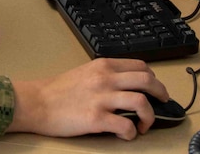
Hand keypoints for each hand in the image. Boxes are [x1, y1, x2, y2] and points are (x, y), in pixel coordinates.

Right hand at [7, 58, 168, 139]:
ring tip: (144, 125)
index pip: (140, 66)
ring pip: (141, 102)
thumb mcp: (85, 72)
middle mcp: (105, 79)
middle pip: (147, 81)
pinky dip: (132, 133)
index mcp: (103, 66)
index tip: (155, 87)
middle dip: (161, 93)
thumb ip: (106, 75)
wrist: (37, 102)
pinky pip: (125, 126)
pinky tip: (127, 134)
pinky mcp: (96, 118)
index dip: (153, 77)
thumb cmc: (58, 90)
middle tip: (162, 103)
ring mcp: (102, 98)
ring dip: (149, 116)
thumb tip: (126, 85)